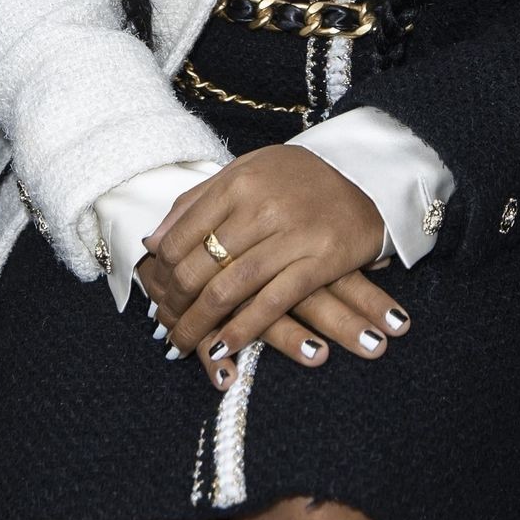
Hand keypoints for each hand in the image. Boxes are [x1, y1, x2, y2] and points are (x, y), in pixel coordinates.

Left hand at [139, 144, 404, 385]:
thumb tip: (154, 239)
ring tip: (183, 344)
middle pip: (201, 266)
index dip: (162, 271)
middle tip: (165, 326)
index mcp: (238, 181)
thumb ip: (199, 200)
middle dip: (176, 304)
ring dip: (200, 325)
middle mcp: (261, 206)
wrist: (365, 178)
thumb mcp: (246, 172)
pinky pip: (272, 303)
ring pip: (230, 289)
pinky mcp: (319, 260)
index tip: (156, 292)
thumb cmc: (296, 179)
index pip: (181, 235)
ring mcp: (291, 234)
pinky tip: (223, 347)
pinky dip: (243, 329)